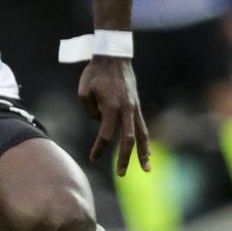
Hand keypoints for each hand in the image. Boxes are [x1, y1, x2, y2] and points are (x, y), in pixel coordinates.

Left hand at [78, 56, 150, 176]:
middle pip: (127, 140)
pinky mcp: (137, 106)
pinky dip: (145, 141)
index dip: (99, 148)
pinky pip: (143, 127)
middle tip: (120, 174)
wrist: (113, 56)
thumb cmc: (95, 73)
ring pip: (141, 135)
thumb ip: (89, 111)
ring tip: (146, 169)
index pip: (105, 134)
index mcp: (111, 107)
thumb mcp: (84, 90)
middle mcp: (126, 109)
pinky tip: (147, 152)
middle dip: (124, 158)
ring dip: (143, 153)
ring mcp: (134, 108)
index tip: (93, 158)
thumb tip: (99, 122)